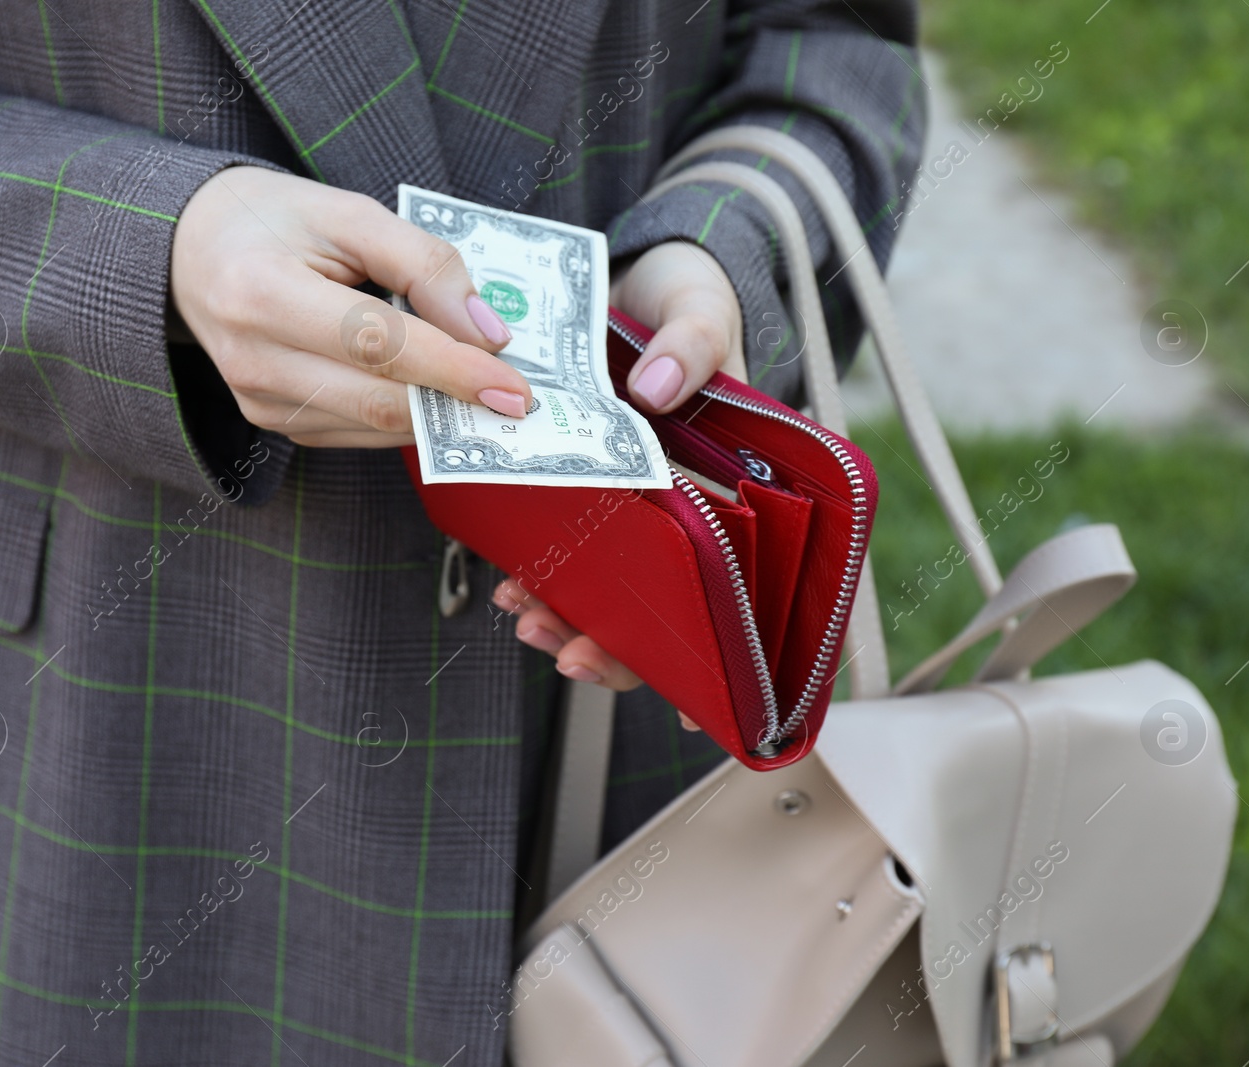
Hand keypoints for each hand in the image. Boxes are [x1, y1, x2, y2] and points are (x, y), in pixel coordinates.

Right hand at [171, 166, 532, 447]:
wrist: (187, 249)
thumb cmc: (272, 220)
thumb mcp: (349, 212)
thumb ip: (424, 263)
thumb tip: (487, 333)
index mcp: (263, 293)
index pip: (379, 345)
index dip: (454, 370)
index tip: (516, 388)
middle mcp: (253, 359)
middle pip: (381, 398)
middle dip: (459, 402)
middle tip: (521, 399)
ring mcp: (258, 401)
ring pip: (375, 425)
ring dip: (439, 414)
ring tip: (485, 389)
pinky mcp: (270, 421)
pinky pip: (357, 432)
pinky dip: (404, 416)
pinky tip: (431, 391)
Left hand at [492, 240, 745, 727]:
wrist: (636, 280)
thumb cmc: (687, 303)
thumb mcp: (701, 309)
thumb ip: (693, 344)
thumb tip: (657, 389)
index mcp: (736, 488)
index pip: (740, 586)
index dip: (719, 653)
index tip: (687, 705)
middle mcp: (686, 511)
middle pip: (665, 607)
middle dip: (616, 645)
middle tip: (568, 654)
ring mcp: (632, 508)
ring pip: (609, 590)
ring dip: (568, 617)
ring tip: (524, 616)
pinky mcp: (580, 492)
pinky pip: (560, 548)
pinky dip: (537, 572)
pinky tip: (508, 584)